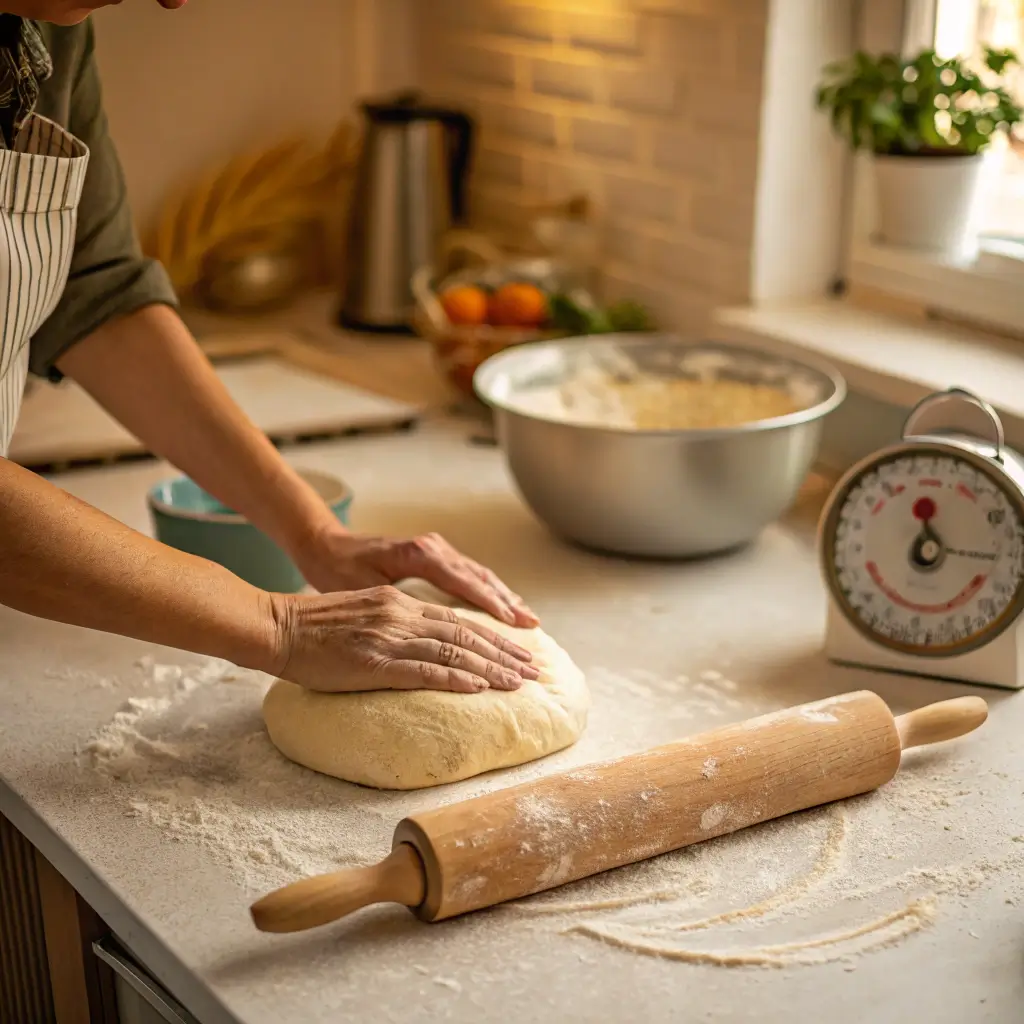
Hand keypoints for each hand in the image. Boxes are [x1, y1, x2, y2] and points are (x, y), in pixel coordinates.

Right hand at [267, 585, 539, 693]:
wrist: (276, 626)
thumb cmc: (314, 627)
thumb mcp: (363, 615)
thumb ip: (396, 625)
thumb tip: (424, 647)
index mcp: (400, 604)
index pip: (458, 621)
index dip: (493, 637)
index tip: (519, 652)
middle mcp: (401, 615)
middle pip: (465, 635)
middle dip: (505, 653)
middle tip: (534, 670)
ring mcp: (389, 637)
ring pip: (452, 652)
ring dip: (491, 669)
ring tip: (519, 683)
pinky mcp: (374, 661)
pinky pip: (423, 671)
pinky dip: (455, 679)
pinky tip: (478, 688)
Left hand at [294, 529, 538, 627]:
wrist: (323, 544)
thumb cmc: (336, 569)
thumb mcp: (362, 587)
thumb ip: (397, 602)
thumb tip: (427, 624)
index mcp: (420, 554)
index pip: (465, 583)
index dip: (492, 606)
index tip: (515, 626)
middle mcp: (433, 548)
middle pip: (480, 579)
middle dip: (508, 605)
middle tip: (533, 629)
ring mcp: (436, 549)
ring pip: (479, 575)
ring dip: (504, 598)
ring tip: (528, 620)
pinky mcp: (433, 556)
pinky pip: (469, 575)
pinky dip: (489, 591)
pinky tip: (503, 607)